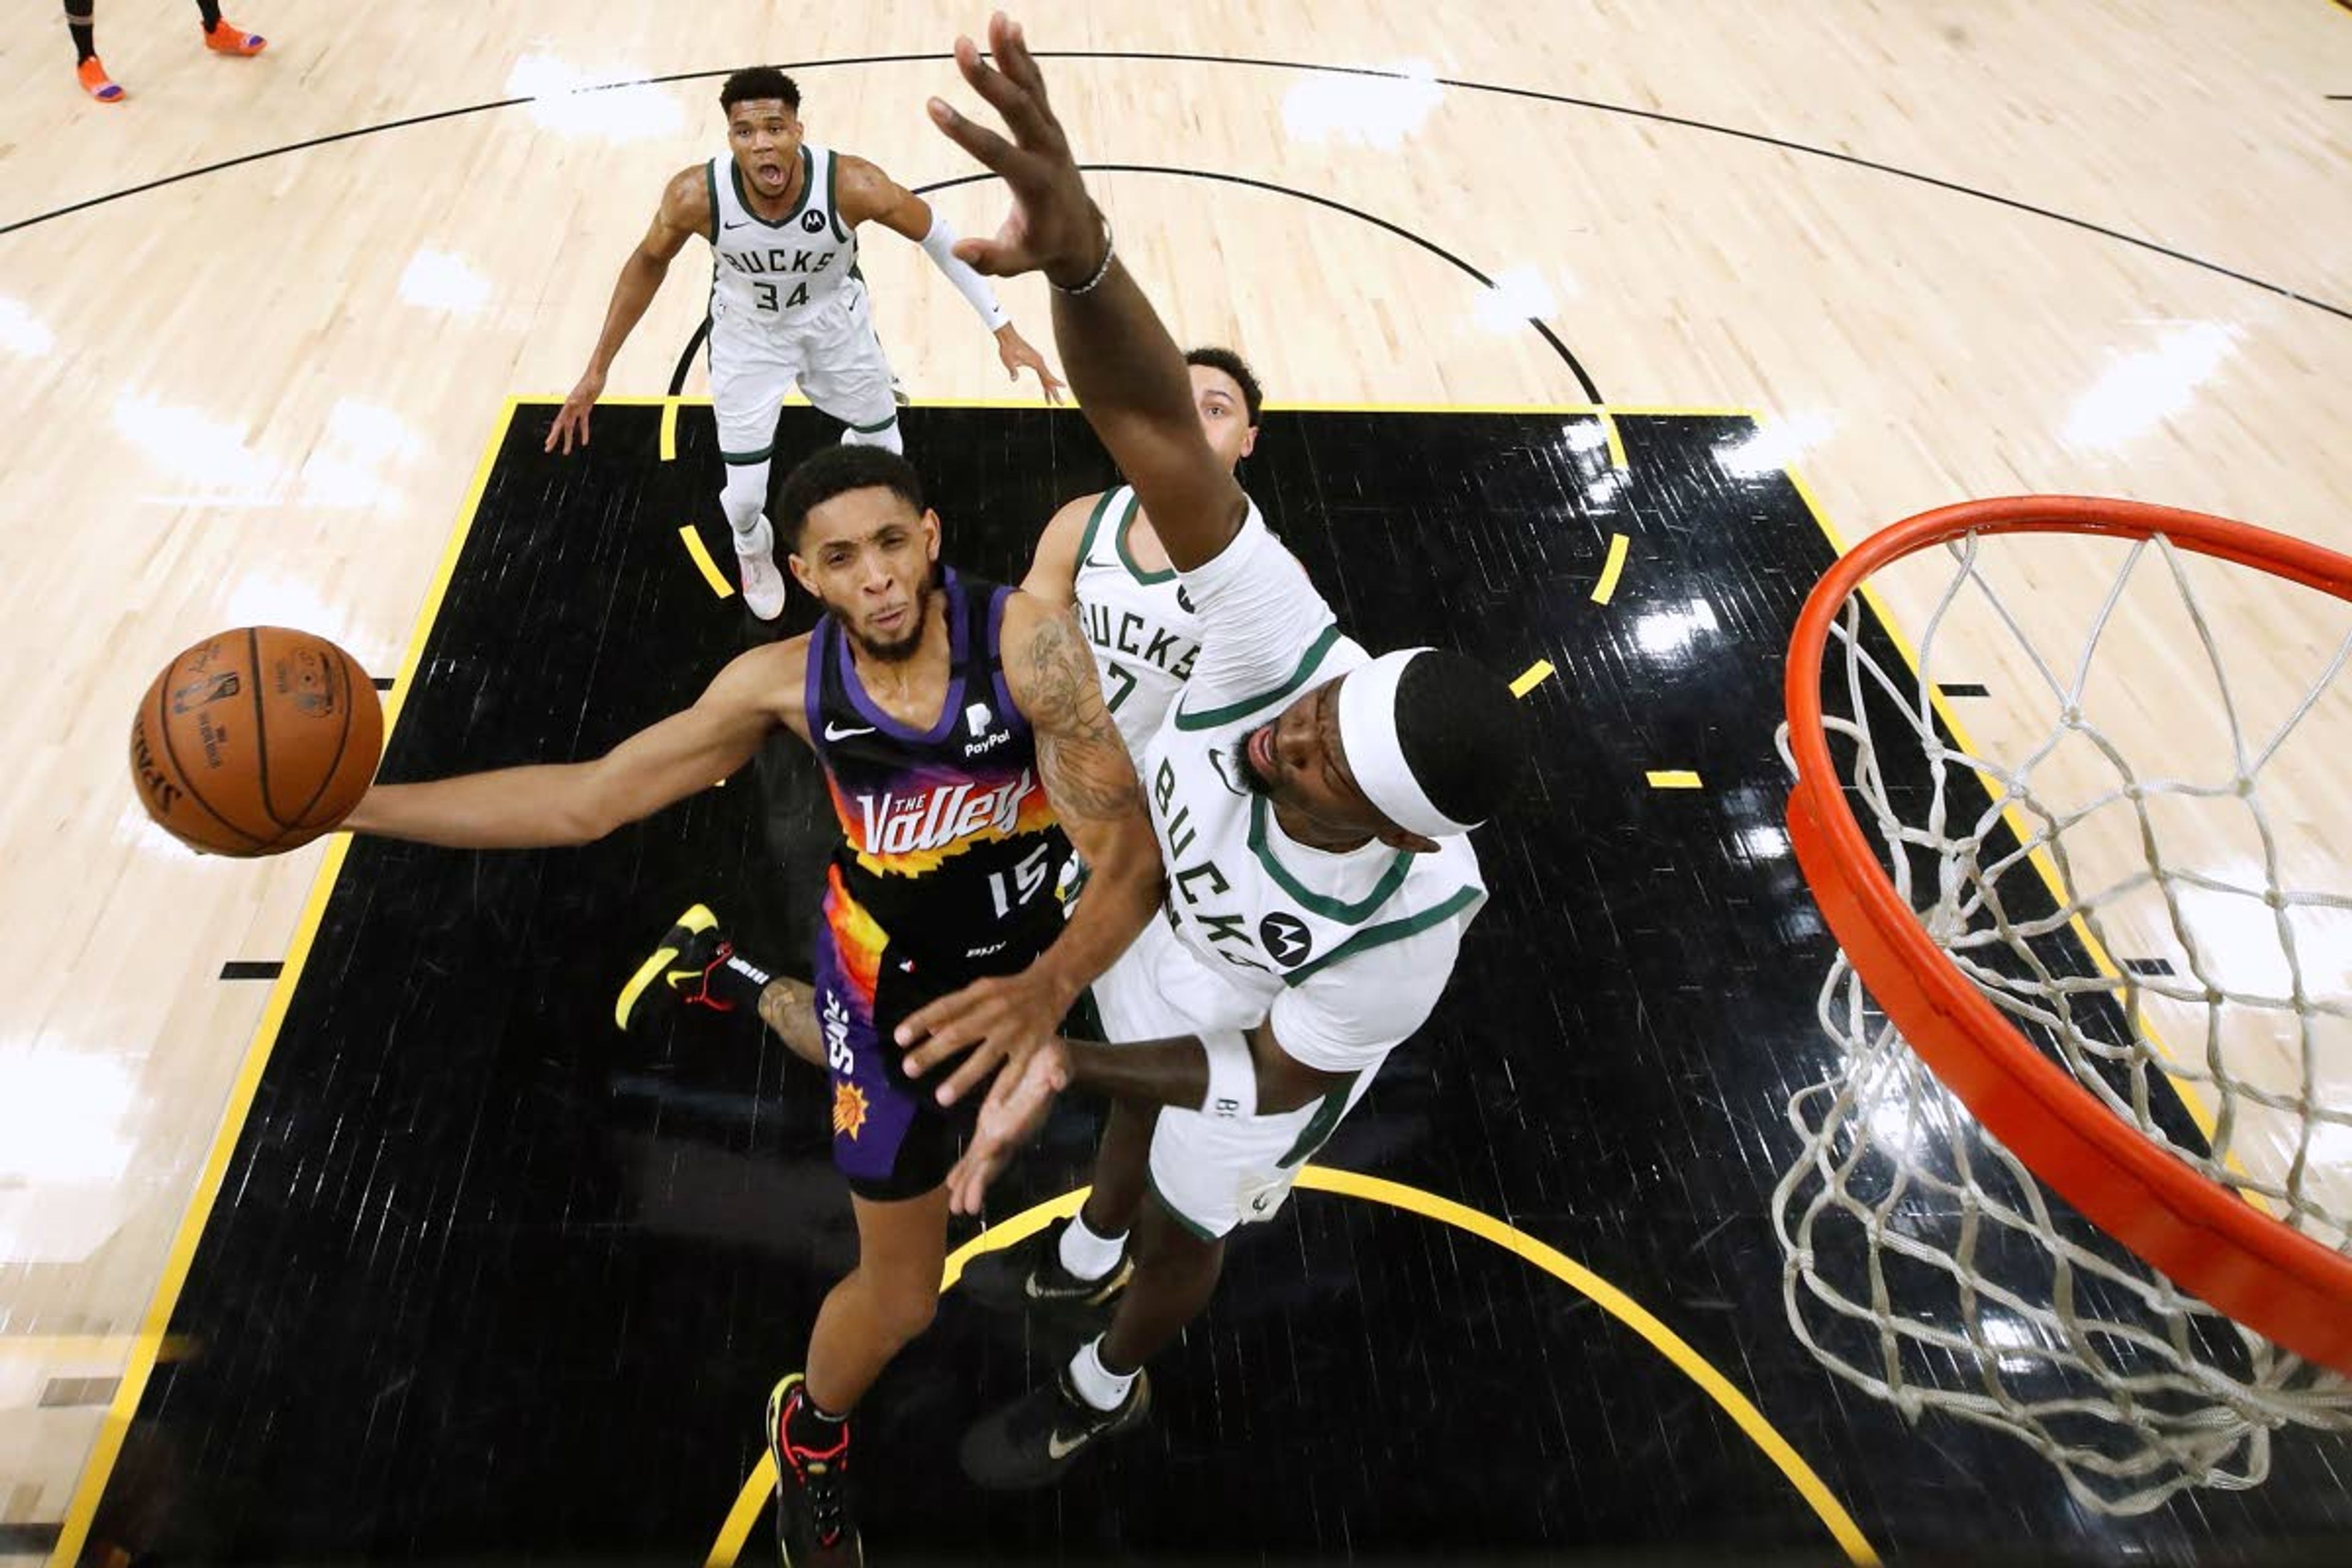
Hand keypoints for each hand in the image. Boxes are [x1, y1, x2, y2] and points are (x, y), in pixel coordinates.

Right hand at [545, 367, 605, 453]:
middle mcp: (570, 408)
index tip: (548, 443)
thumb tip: (571, 402)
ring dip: (568, 439)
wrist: (597, 375)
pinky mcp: (585, 409)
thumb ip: (579, 395)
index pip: (558, 423)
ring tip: (566, 451)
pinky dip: (583, 432)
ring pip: (571, 427)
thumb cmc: (591, 380)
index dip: (553, 434)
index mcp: (568, 405)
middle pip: (561, 427)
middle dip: (554, 439)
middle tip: (547, 449)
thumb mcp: (586, 389)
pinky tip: (584, 442)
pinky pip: (583, 423)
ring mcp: (577, 409)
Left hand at [896, 961, 1076, 1104]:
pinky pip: (1016, 1070)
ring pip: (985, 1058)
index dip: (920, 1022)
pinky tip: (992, 1105)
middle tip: (908, 1069)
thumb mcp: (980, 989)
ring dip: (962, 1078)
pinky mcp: (1031, 1045)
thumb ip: (955, 1007)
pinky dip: (1005, 1088)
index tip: (898, 1038)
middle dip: (932, 1053)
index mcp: (978, 995)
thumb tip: (927, 1028)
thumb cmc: (1009, 989)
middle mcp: (994, 1012)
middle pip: (959, 1034)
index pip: (943, 1008)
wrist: (1052, 983)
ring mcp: (1013, 1030)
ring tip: (941, 1097)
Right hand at [926, 14, 1105, 287]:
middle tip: (962, 47)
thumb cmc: (1043, 248)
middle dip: (988, 79)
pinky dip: (1023, 57)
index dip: (964, 130)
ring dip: (1012, 54)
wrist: (1081, 236)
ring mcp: (1051, 134)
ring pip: (1031, 89)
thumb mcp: (1018, 263)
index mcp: (1035, 184)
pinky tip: (1009, 28)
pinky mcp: (1050, 124)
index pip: (996, 153)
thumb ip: (990, 258)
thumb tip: (959, 251)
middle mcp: (1047, 152)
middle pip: (1017, 109)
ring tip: (996, 19)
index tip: (933, 107)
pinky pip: (1036, 86)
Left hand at [946, 1036, 1069, 1214]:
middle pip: (997, 1159)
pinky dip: (965, 1168)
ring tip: (955, 1206)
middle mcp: (1014, 1130)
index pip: (1012, 1135)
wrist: (1050, 1062)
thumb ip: (1059, 1071)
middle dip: (981, 1182)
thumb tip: (1058, 1079)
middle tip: (966, 1208)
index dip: (999, 1149)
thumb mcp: (1059, 1059)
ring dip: (970, 1183)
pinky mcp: (991, 1126)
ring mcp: (1002, 1131)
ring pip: (984, 1162)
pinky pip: (977, 1151)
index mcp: (1027, 1115)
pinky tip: (952, 1183)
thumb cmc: (1055, 1060)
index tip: (984, 1162)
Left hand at [996, 324, 1066, 403]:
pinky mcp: (1034, 360)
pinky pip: (1042, 373)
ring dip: (1048, 389)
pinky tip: (1045, 388)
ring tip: (1051, 402)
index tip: (1064, 387)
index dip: (1055, 382)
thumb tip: (1014, 380)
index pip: (1047, 375)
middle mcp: (1039, 361)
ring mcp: (1037, 361)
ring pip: (1046, 377)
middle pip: (1049, 379)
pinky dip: (1044, 382)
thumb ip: (1013, 371)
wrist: (1007, 336)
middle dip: (1054, 392)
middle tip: (1061, 404)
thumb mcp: (1009, 362)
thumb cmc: (1007, 348)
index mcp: (1036, 362)